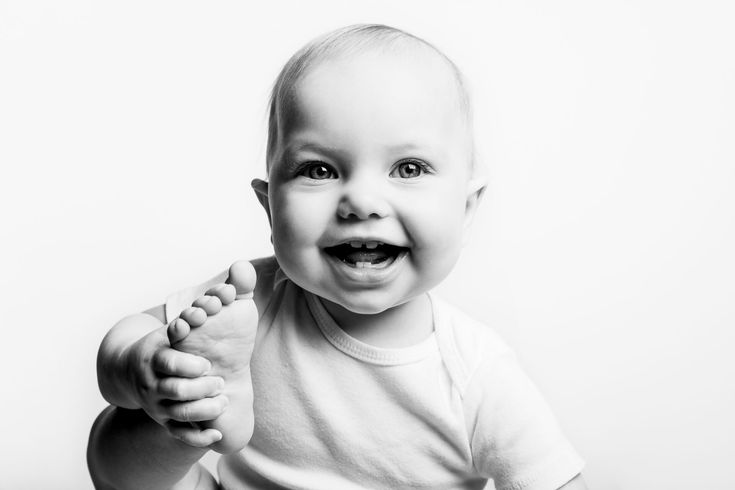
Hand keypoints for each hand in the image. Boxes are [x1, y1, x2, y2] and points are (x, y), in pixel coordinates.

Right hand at [119, 325, 228, 446]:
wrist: (129, 370)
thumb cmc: (159, 347)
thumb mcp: (165, 334)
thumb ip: (182, 326)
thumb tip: (198, 313)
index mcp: (153, 360)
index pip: (169, 364)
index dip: (190, 366)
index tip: (207, 364)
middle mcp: (152, 385)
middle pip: (177, 391)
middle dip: (202, 388)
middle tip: (220, 382)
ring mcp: (156, 406)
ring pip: (180, 414)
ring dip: (205, 410)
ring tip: (223, 401)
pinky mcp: (163, 421)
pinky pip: (180, 435)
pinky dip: (199, 439)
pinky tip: (217, 436)